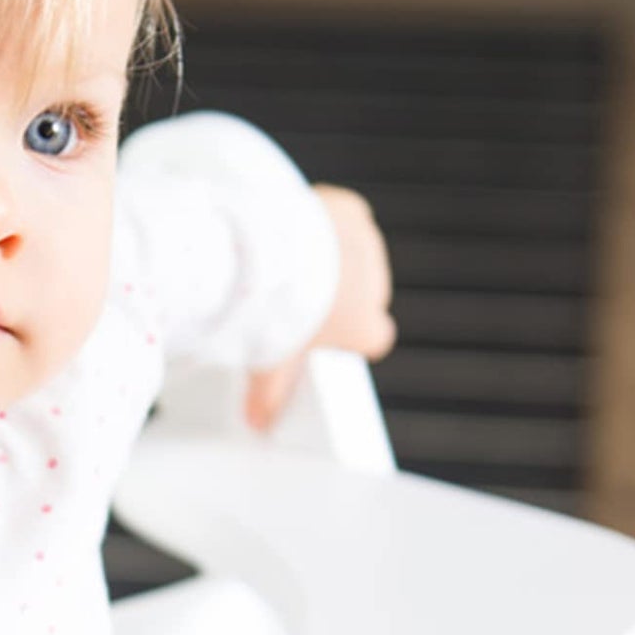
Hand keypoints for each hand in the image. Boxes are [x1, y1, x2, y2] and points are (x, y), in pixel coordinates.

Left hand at [245, 183, 397, 432]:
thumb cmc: (274, 313)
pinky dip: (324, 224)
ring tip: (292, 265)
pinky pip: (342, 218)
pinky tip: (296, 230)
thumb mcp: (269, 364)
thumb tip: (258, 424)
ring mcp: (366, 245)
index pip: (373, 338)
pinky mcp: (351, 210)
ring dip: (332, 260)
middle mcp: (376, 286)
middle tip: (296, 302)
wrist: (266, 255)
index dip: (346, 338)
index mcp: (366, 327)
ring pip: (354, 256)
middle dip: (336, 299)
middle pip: (363, 296)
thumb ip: (269, 395)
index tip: (322, 338)